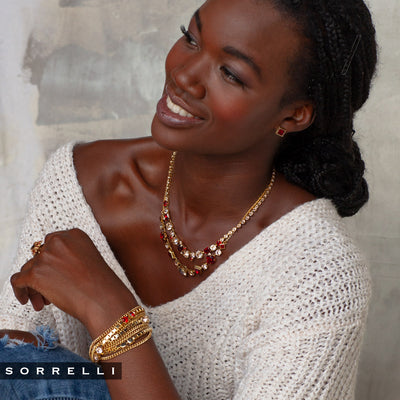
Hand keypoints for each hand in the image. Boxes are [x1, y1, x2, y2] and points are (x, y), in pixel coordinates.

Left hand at [10, 229, 134, 335]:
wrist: (103, 298)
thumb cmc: (101, 284)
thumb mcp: (88, 259)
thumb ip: (70, 256)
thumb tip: (50, 267)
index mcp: (74, 234)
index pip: (52, 244)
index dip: (51, 262)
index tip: (56, 275)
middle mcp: (58, 241)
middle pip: (39, 256)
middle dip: (42, 273)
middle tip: (49, 290)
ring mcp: (46, 256)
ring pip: (28, 269)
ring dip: (34, 286)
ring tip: (43, 302)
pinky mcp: (36, 273)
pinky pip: (17, 281)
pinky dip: (20, 291)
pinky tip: (28, 301)